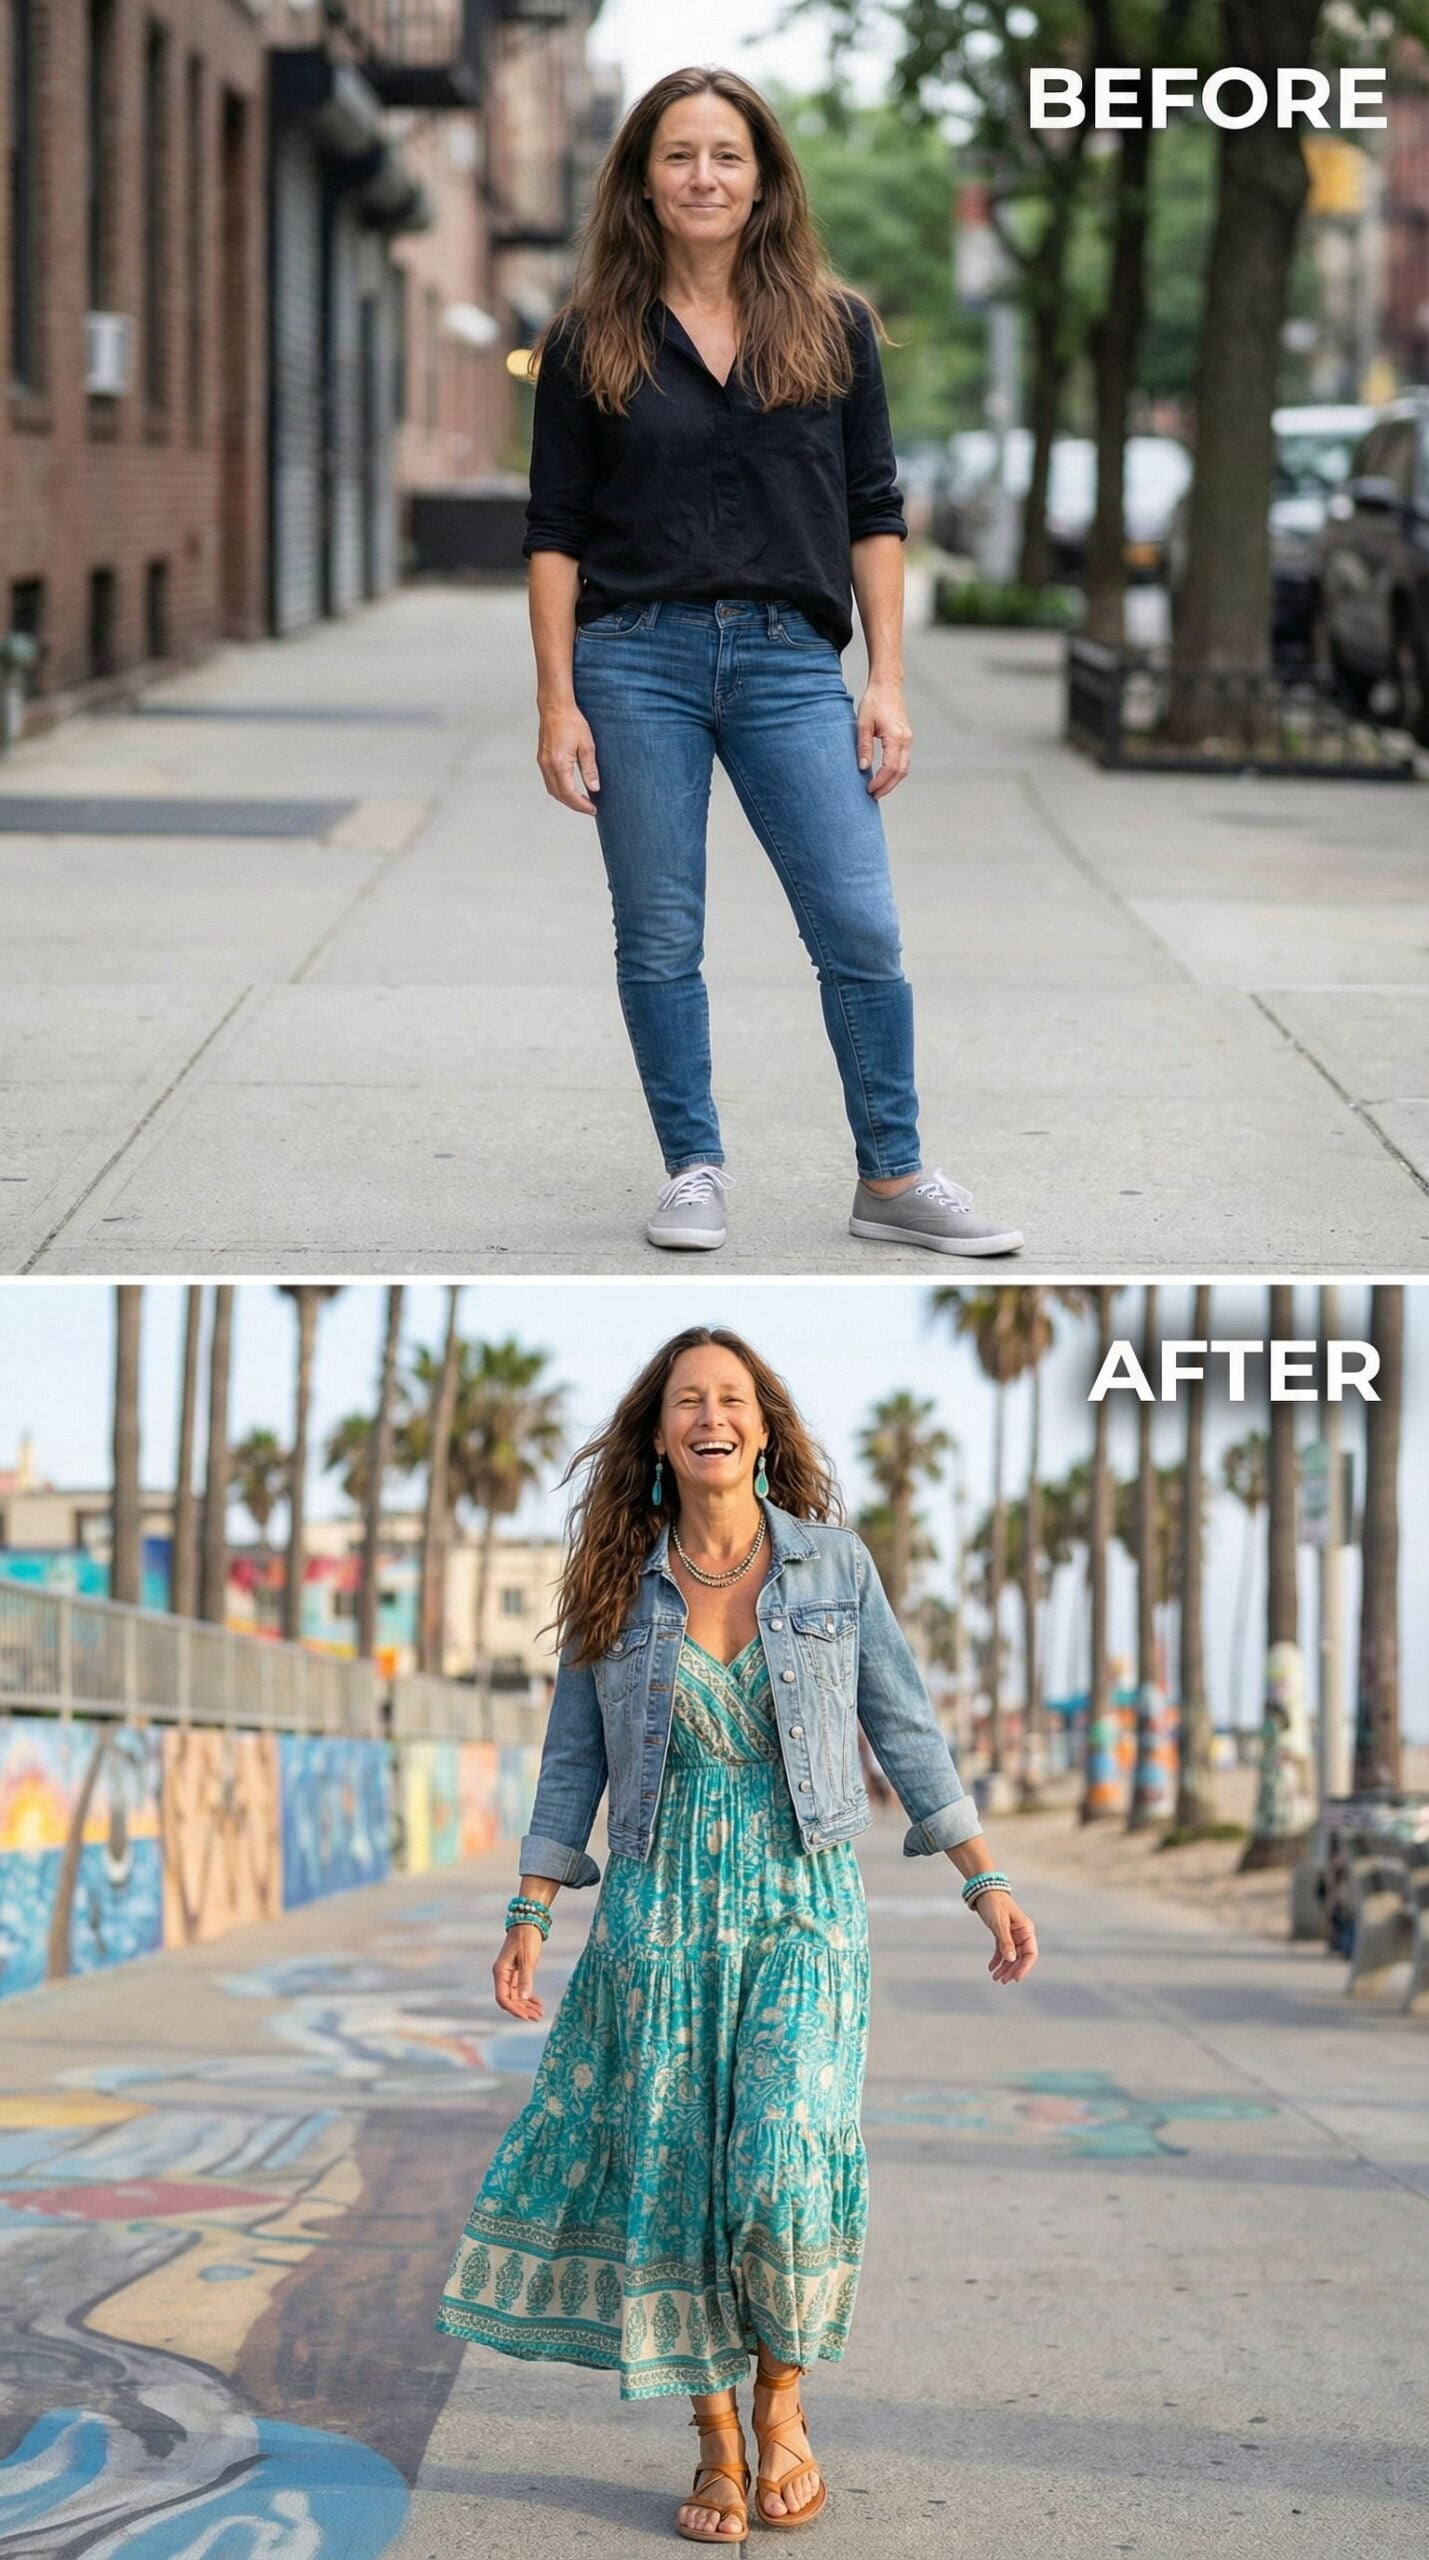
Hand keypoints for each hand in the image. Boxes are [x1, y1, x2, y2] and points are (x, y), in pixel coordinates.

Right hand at [493, 1924, 545, 2019]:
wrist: (529, 1922)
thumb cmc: (527, 1938)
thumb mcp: (528, 1959)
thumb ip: (526, 1978)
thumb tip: (524, 1998)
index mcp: (501, 1972)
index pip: (503, 1998)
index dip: (514, 2009)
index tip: (526, 2017)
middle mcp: (502, 1975)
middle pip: (510, 1999)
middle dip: (522, 2009)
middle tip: (537, 2017)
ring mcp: (509, 1974)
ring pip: (516, 1996)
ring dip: (527, 2005)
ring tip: (540, 2013)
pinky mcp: (517, 1972)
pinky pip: (521, 1989)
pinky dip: (529, 1997)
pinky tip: (538, 2004)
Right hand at [537, 703, 600, 815]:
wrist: (555, 707)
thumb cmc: (571, 721)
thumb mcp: (587, 746)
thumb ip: (590, 769)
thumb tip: (594, 788)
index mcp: (559, 763)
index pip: (569, 793)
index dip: (581, 804)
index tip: (592, 809)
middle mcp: (547, 766)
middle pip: (559, 795)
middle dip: (574, 805)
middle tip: (589, 808)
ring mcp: (542, 763)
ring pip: (552, 790)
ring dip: (566, 798)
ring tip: (581, 801)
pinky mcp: (542, 759)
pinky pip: (549, 781)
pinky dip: (560, 789)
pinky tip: (570, 788)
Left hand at [856, 679, 911, 798]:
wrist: (887, 685)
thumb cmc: (874, 701)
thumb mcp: (863, 723)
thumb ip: (864, 746)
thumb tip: (863, 767)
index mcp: (895, 737)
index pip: (890, 767)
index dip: (880, 782)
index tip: (869, 789)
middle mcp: (905, 740)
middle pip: (901, 772)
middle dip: (888, 786)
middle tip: (873, 796)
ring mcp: (907, 739)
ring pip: (904, 768)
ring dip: (892, 781)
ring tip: (878, 789)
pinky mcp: (905, 738)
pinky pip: (903, 760)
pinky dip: (895, 772)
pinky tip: (883, 776)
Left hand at [974, 1891, 1038, 1984]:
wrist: (983, 1890)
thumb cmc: (993, 1903)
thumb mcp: (999, 1923)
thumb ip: (1005, 1941)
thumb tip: (1012, 1959)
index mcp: (1026, 1929)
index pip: (1030, 1953)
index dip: (1025, 1967)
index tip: (1016, 1978)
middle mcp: (1022, 1933)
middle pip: (1021, 1957)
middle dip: (1012, 1970)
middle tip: (1002, 1981)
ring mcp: (1012, 1934)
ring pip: (1011, 1956)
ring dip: (1004, 1967)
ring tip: (995, 1978)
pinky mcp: (1003, 1934)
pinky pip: (1002, 1950)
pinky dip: (997, 1960)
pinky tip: (991, 1968)